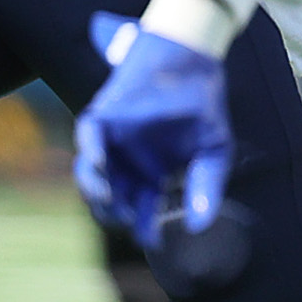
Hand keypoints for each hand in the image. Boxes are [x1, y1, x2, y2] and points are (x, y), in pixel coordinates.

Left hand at [74, 11, 232, 250]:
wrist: (194, 62)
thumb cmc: (203, 107)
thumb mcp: (213, 152)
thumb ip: (207, 187)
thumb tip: (200, 226)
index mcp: (151, 174)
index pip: (141, 209)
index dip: (144, 227)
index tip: (150, 239)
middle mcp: (127, 162)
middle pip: (111, 198)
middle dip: (116, 212)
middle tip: (128, 217)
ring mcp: (112, 140)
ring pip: (91, 174)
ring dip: (96, 189)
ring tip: (110, 198)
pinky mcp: (104, 115)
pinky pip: (88, 135)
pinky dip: (89, 150)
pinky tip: (100, 161)